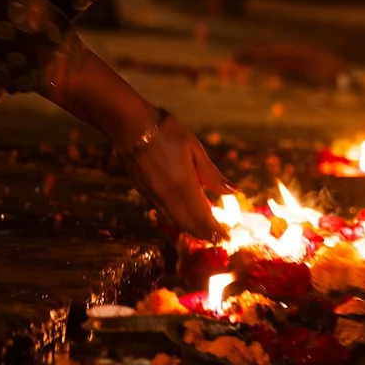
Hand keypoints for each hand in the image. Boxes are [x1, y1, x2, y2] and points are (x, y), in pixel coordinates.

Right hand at [118, 111, 233, 241]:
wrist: (130, 126)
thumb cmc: (167, 132)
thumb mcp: (195, 149)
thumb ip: (213, 175)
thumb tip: (235, 192)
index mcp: (183, 185)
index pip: (201, 217)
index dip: (214, 230)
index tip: (225, 238)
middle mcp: (167, 196)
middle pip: (187, 225)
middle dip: (203, 234)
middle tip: (218, 238)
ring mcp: (153, 196)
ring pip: (174, 221)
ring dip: (191, 229)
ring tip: (205, 230)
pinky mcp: (143, 193)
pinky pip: (163, 213)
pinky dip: (177, 219)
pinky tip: (186, 215)